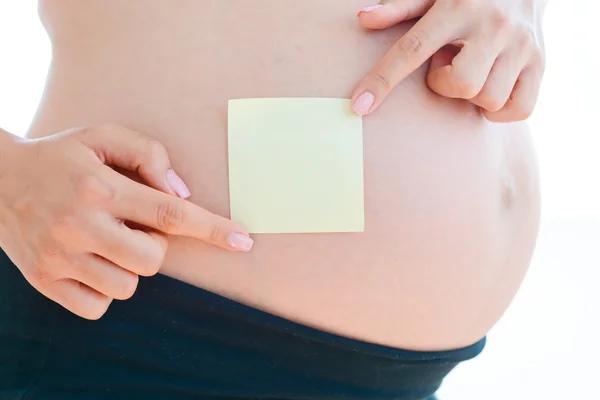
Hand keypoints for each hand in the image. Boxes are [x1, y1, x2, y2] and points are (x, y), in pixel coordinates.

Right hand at [0, 125, 252, 319]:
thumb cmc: (61, 157)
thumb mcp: (102, 136)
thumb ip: (148, 155)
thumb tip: (183, 194)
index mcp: (101, 188)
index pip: (170, 214)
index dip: (212, 229)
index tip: (243, 241)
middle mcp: (80, 225)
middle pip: (153, 259)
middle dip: (156, 247)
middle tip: (132, 227)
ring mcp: (59, 257)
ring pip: (127, 287)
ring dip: (129, 267)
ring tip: (107, 242)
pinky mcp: (43, 281)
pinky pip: (96, 307)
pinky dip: (103, 290)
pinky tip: (91, 263)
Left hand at [352, 0, 545, 121]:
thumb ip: (399, 7)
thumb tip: (363, 19)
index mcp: (458, 7)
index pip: (412, 50)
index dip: (383, 81)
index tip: (360, 106)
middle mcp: (494, 25)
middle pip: (461, 83)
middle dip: (445, 84)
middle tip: (448, 63)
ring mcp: (522, 46)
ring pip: (488, 98)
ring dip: (471, 93)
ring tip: (472, 66)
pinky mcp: (541, 64)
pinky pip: (518, 110)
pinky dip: (499, 110)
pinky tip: (491, 87)